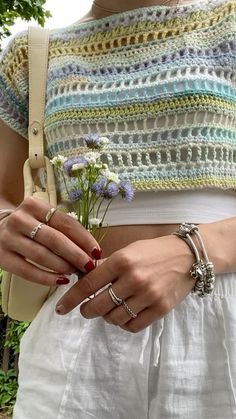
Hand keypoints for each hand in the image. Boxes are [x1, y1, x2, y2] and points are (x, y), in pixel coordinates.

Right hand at [0, 197, 100, 285]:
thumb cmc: (30, 226)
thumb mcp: (44, 219)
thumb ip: (64, 230)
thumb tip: (91, 251)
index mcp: (34, 206)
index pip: (65, 222)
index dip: (83, 238)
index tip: (97, 252)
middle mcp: (20, 219)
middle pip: (54, 239)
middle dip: (75, 254)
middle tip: (89, 266)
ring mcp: (8, 238)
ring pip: (41, 255)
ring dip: (62, 266)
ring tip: (75, 272)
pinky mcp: (2, 256)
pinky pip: (27, 270)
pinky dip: (46, 278)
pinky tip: (60, 281)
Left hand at [55, 235, 195, 332]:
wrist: (188, 256)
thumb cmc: (155, 251)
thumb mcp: (128, 250)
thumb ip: (106, 264)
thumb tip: (83, 274)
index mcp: (122, 260)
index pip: (89, 284)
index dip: (72, 298)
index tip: (62, 308)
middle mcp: (134, 279)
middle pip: (99, 305)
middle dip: (87, 310)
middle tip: (87, 309)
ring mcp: (148, 295)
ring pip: (115, 318)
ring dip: (107, 317)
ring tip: (109, 309)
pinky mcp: (160, 308)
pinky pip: (133, 326)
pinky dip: (124, 324)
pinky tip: (125, 315)